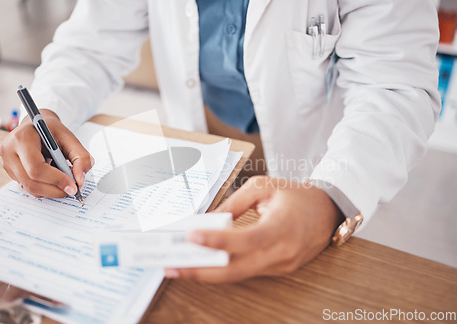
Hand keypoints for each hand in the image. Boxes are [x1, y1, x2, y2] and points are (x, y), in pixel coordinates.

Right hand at [0, 109, 92, 197]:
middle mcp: (9, 150)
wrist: (38, 126)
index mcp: (22, 137)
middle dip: (55, 189)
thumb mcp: (71, 139)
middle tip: (72, 189)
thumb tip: (79, 181)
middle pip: (31, 182)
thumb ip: (81, 158)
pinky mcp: (9, 171)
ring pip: (30, 188)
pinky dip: (44, 187)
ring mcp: (6, 162)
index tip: (73, 186)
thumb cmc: (53, 131)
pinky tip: (52, 176)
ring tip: (63, 179)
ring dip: (51, 189)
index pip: (36, 167)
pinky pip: (28, 187)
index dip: (56, 180)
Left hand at [164, 176, 343, 282]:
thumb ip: (235, 203)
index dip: (217, 242)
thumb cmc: (296, 195)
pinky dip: (224, 269)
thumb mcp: (265, 187)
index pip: (246, 241)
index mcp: (281, 228)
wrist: (328, 211)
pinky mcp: (278, 270)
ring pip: (239, 275)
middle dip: (201, 271)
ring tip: (181, 267)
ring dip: (208, 273)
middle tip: (173, 266)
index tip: (191, 237)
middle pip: (236, 271)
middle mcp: (281, 253)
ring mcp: (281, 266)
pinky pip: (247, 272)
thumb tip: (208, 220)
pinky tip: (204, 264)